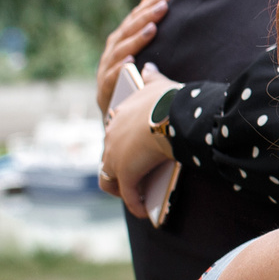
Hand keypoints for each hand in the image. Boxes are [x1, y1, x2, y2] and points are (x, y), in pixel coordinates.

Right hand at [95, 0, 170, 113]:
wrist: (116, 114)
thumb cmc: (130, 75)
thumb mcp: (139, 46)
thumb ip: (145, 20)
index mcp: (121, 40)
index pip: (135, 18)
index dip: (150, 5)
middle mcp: (112, 51)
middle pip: (128, 30)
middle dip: (146, 17)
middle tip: (164, 5)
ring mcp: (106, 69)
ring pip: (120, 51)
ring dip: (136, 40)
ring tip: (152, 29)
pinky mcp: (105, 89)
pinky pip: (111, 78)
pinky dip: (119, 69)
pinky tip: (130, 61)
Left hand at [101, 65, 175, 217]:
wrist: (171, 114)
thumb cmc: (169, 99)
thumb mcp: (157, 85)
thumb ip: (150, 78)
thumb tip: (147, 67)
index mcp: (118, 117)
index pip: (113, 136)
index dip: (122, 148)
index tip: (133, 156)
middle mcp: (110, 137)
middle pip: (107, 160)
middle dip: (119, 172)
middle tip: (135, 181)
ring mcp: (115, 157)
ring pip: (109, 180)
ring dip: (122, 191)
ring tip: (137, 199)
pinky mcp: (125, 175)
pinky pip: (129, 196)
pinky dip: (136, 206)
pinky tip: (146, 213)